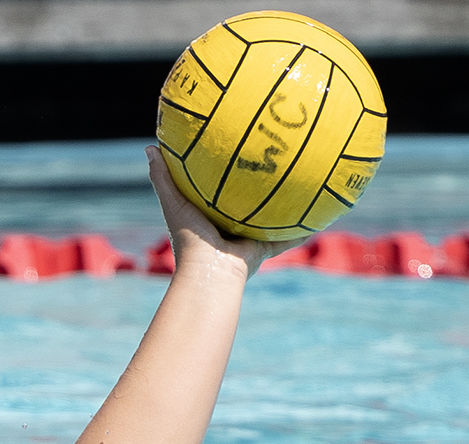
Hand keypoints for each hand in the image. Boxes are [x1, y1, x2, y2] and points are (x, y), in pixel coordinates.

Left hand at [146, 146, 304, 278]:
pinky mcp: (263, 250)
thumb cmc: (189, 238)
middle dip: (255, 191)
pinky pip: (286, 240)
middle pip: (246, 206)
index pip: (217, 193)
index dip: (224, 177)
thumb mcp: (174, 202)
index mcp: (209, 219)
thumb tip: (151, 146)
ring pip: (268, 222)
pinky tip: (317, 217)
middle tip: (268, 165)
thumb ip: (163, 177)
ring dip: (281, 210)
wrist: (209, 272)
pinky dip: (300, 231)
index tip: (232, 155)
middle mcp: (229, 230)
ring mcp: (247, 241)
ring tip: (298, 188)